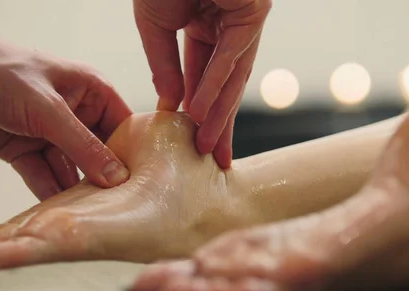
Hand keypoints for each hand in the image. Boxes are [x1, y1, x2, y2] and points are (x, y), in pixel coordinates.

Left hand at [0, 44, 131, 200]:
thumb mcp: (47, 108)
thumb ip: (82, 144)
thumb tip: (115, 175)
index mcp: (91, 91)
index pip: (124, 126)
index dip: (134, 154)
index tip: (142, 184)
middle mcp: (76, 115)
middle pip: (101, 153)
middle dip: (105, 178)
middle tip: (117, 208)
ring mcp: (51, 134)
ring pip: (73, 169)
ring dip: (78, 191)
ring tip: (90, 216)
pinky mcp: (27, 151)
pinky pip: (45, 176)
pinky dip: (49, 193)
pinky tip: (59, 213)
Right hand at [134, 0, 270, 167]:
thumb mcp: (154, 25)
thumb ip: (164, 65)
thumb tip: (173, 104)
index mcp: (207, 28)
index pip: (204, 77)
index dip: (197, 109)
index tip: (190, 139)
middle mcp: (229, 28)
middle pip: (225, 84)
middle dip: (218, 123)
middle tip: (213, 158)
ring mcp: (244, 20)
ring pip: (233, 76)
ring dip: (220, 112)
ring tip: (209, 148)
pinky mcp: (253, 12)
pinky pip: (232, 54)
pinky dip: (215, 83)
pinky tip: (201, 112)